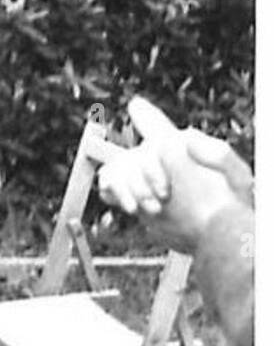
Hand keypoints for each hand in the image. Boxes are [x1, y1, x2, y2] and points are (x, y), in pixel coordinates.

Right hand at [98, 97, 250, 252]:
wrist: (215, 240)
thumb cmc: (231, 207)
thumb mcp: (236, 177)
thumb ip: (217, 153)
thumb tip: (186, 138)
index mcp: (178, 149)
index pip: (155, 124)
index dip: (143, 114)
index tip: (135, 105)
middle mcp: (157, 162)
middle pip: (134, 153)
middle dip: (146, 175)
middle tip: (164, 194)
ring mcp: (143, 181)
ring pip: (117, 168)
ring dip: (129, 187)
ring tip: (150, 207)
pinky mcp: (135, 200)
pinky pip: (108, 186)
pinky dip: (114, 192)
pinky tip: (131, 206)